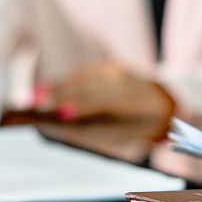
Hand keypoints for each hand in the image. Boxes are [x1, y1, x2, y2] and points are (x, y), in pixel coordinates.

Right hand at [33, 62, 175, 130]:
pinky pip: (84, 72)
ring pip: (83, 77)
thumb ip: (96, 130)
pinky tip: (49, 88)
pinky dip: (66, 80)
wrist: (165, 101)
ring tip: (36, 97)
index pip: (102, 102)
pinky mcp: (110, 66)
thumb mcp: (124, 135)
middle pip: (87, 87)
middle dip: (61, 96)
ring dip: (58, 86)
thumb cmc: (140, 126)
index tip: (58, 113)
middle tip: (36, 105)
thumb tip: (62, 125)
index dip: (80, 106)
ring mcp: (117, 71)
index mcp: (131, 102)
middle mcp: (123, 81)